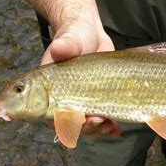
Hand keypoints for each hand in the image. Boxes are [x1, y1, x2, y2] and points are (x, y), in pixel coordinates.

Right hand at [41, 18, 121, 139]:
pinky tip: (116, 129)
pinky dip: (108, 128)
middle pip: (70, 125)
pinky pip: (100, 121)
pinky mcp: (96, 101)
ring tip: (110, 126)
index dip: (65, 122)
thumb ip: (65, 45)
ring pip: (86, 127)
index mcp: (49, 89)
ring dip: (98, 130)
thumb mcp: (70, 39)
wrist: (91, 34)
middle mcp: (63, 99)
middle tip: (100, 120)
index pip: (51, 114)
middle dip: (86, 128)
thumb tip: (58, 49)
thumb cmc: (74, 35)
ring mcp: (81, 102)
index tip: (82, 119)